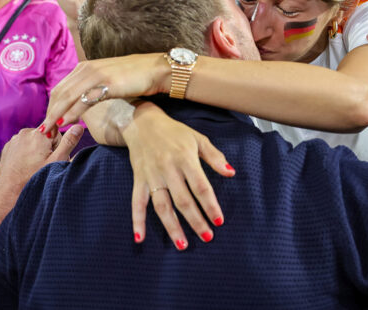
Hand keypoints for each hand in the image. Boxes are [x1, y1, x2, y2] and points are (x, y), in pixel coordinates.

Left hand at [0, 125, 82, 192]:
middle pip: (45, 137)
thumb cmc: (33, 178)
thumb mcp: (57, 161)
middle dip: (47, 149)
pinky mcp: (8, 147)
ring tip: (33, 167)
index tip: (52, 159)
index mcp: (39, 134)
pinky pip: (22, 146)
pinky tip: (25, 166)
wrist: (9, 192)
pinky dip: (25, 154)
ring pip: (33, 141)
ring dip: (36, 151)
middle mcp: (25, 133)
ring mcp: (14, 140)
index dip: (58, 147)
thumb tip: (78, 126)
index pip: (57, 134)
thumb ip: (69, 142)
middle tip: (44, 165)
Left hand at [41, 53, 167, 133]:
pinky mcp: (107, 83)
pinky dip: (72, 111)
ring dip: (56, 114)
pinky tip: (67, 122)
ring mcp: (96, 75)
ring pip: (68, 96)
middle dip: (50, 113)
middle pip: (59, 93)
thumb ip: (93, 86)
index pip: (60, 89)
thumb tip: (82, 100)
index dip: (51, 107)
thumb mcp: (108, 79)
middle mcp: (86, 69)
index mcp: (85, 67)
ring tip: (50, 130)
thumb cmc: (134, 77)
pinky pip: (84, 99)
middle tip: (44, 131)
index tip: (48, 122)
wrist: (156, 70)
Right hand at [126, 102, 233, 249]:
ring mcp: (152, 176)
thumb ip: (214, 157)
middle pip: (183, 200)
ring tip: (183, 245)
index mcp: (185, 158)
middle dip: (196, 221)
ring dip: (172, 227)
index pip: (200, 186)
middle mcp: (168, 169)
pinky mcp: (139, 180)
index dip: (210, 205)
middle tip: (207, 237)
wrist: (142, 123)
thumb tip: (231, 173)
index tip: (219, 220)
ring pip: (162, 206)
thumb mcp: (198, 138)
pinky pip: (137, 203)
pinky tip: (140, 238)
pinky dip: (137, 221)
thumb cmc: (174, 132)